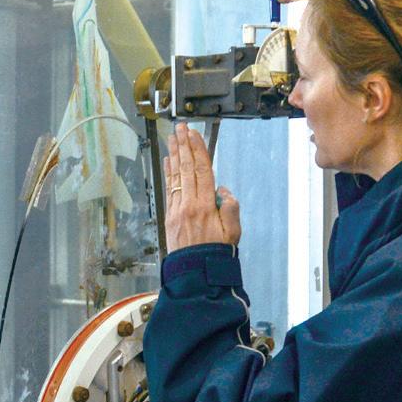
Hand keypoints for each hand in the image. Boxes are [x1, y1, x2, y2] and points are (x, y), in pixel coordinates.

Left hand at [163, 123, 240, 250]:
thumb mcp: (233, 232)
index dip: (198, 150)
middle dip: (183, 146)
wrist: (196, 273)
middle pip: (186, 168)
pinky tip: (168, 162)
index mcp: (205, 206)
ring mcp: (177, 210)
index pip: (202, 170)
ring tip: (172, 139)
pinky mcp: (170, 216)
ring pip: (176, 177)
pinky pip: (169, 189)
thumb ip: (230, 208)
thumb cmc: (216, 253)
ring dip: (174, 155)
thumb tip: (223, 190)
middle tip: (180, 128)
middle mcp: (188, 205)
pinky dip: (168, 173)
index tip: (194, 134)